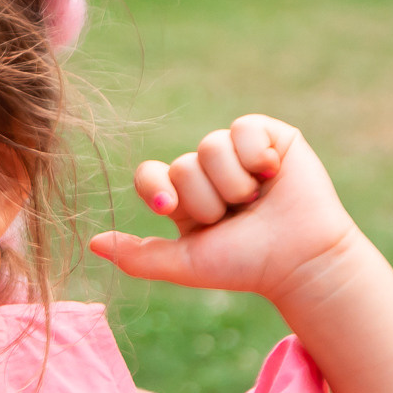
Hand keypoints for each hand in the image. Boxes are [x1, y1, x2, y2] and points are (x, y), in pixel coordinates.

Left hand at [88, 116, 361, 305]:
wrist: (300, 260)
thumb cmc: (244, 264)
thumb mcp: (185, 264)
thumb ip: (138, 256)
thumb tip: (92, 243)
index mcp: (183, 198)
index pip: (150, 175)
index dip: (156, 187)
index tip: (169, 207)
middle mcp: (207, 172)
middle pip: (183, 164)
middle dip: (210, 198)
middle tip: (237, 216)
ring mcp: (237, 152)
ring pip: (211, 146)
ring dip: (235, 182)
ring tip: (257, 200)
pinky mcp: (269, 136)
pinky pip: (243, 127)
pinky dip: (257, 154)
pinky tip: (274, 173)